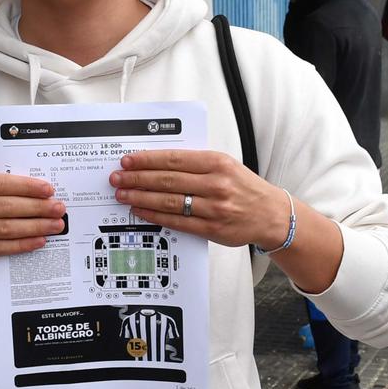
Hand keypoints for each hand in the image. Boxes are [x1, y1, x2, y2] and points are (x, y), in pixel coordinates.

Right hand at [0, 172, 65, 269]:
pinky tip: (38, 241)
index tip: (48, 189)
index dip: (26, 187)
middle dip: (37, 207)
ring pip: (5, 228)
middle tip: (58, 208)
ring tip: (54, 225)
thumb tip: (32, 192)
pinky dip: (21, 244)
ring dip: (34, 226)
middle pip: (5, 206)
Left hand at [111, 149, 290, 248]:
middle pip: (167, 180)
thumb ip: (195, 164)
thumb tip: (156, 163)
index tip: (127, 160)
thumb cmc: (244, 188)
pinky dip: (155, 216)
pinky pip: (177, 222)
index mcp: (218, 163)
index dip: (147, 160)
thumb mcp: (225, 165)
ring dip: (141, 198)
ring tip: (122, 195)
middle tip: (117, 178)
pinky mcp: (212, 229)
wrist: (270, 215)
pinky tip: (140, 211)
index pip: (174, 159)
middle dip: (137, 179)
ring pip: (169, 201)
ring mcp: (214, 208)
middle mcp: (216, 184)